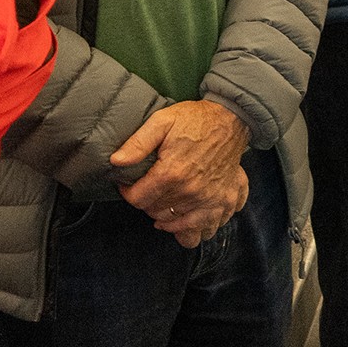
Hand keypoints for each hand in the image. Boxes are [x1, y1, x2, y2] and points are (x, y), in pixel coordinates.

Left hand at [113, 100, 250, 247]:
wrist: (230, 118)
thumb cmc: (195, 119)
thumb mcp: (162, 121)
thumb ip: (137, 143)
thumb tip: (116, 161)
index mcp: (172, 173)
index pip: (139, 200)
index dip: (128, 193)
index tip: (129, 185)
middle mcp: (191, 191)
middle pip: (156, 213)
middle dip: (148, 203)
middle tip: (149, 189)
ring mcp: (210, 199)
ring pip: (179, 226)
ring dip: (167, 219)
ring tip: (164, 206)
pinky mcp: (225, 201)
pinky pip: (207, 228)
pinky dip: (194, 229)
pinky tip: (185, 218)